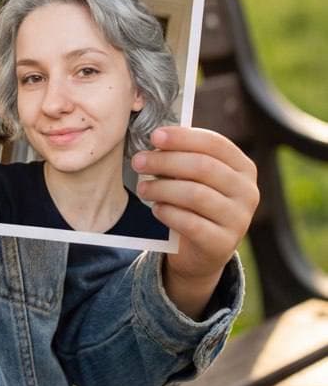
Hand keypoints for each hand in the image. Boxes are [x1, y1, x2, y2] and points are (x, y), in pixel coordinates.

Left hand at [132, 126, 258, 319]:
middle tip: (138, 161)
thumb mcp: (194, 176)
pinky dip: (168, 213)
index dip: (183, 137)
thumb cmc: (193, 200)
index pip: (215, 143)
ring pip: (195, 194)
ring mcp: (239, 220)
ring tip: (143, 188)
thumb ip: (183, 155)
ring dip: (162, 188)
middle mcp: (247, 192)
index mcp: (243, 168)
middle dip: (165, 161)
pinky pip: (191, 223)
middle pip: (203, 167)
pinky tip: (156, 208)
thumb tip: (155, 137)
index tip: (154, 136)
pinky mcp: (223, 244)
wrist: (201, 249)